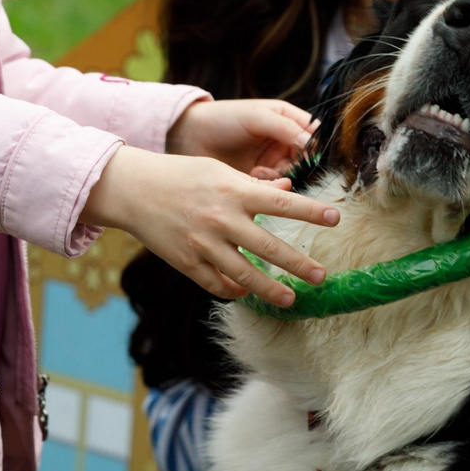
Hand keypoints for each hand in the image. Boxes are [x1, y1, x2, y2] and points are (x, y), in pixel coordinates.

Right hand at [84, 147, 335, 307]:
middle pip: (270, 248)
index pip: (282, 203)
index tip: (336, 218)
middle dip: (300, 265)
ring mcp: (204, 244)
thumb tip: (286, 191)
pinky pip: (217, 284)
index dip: (311, 212)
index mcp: (234, 191)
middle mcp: (222, 219)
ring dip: (271, 290)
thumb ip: (252, 185)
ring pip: (245, 276)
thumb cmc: (180, 175)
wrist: (133, 190)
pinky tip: (247, 292)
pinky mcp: (187, 263)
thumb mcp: (218, 171)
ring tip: (291, 299)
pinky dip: (234, 290)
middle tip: (321, 277)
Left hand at [167, 98, 317, 179]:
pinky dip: (268, 183)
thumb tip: (311, 142)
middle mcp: (284, 141)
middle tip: (287, 167)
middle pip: (307, 158)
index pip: (314, 133)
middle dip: (300, 165)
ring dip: (281, 175)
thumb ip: (284, 127)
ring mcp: (272, 160)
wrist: (189, 137)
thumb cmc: (223, 118)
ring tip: (261, 169)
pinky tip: (254, 174)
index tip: (310, 155)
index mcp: (287, 119)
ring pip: (292, 174)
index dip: (316, 145)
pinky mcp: (260, 179)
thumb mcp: (255, 117)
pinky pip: (275, 186)